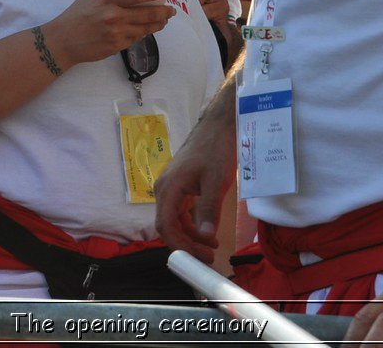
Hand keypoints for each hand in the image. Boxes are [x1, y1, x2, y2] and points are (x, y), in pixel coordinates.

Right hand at [42, 0, 174, 67]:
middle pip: (148, 13)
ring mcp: (117, 33)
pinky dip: (143, 33)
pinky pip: (137, 38)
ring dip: (158, 24)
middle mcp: (115, 16)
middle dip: (164, 11)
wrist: (64, 40)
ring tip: (163, 20)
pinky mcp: (117, 46)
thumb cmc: (77, 14)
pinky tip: (146, 29)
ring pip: (146, 28)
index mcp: (108, 0)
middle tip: (171, 10)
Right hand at [153, 103, 234, 262]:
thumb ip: (208, 209)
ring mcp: (171, 186)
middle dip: (187, 243)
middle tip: (209, 256)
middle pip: (168, 225)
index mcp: (169, 188)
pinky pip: (181, 210)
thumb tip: (206, 236)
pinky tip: (208, 229)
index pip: (166, 226)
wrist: (218, 125)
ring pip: (175, 219)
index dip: (180, 245)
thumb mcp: (215, 182)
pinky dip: (192, 223)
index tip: (199, 257)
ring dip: (190, 235)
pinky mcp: (180, 185)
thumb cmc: (216, 150)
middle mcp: (164, 189)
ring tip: (212, 246)